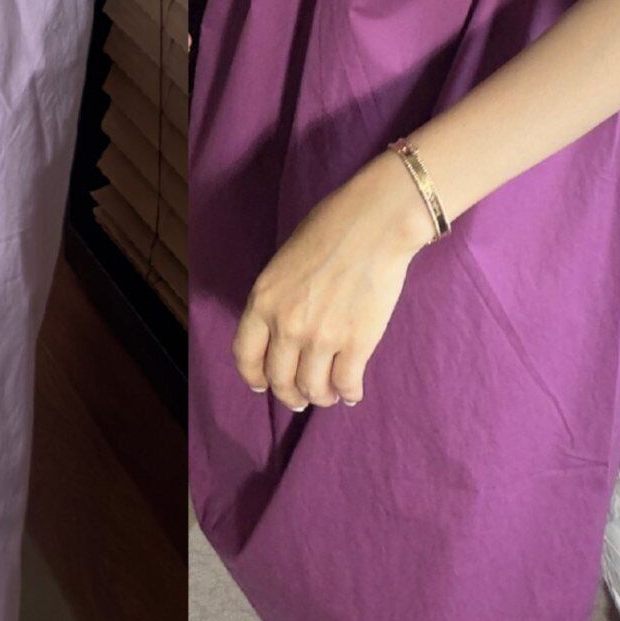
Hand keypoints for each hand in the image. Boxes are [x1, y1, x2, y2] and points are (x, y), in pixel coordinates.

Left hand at [233, 150, 436, 408]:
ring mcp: (321, 338)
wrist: (373, 224)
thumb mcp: (283, 264)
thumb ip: (277, 300)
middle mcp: (286, 326)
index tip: (262, 385)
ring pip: (314, 389)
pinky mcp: (356, 344)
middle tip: (301, 397)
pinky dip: (349, 393)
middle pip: (280, 380)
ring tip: (330, 393)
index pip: (245, 356)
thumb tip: (281, 332)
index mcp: (263, 301)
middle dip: (291, 394)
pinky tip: (352, 392)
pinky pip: (346, 384)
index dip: (254, 377)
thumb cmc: (329, 230)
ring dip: (321, 396)